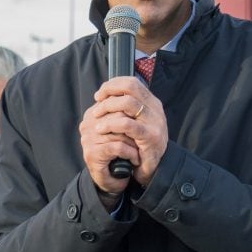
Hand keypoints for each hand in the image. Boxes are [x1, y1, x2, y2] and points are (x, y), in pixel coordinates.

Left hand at [79, 76, 166, 192]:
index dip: (113, 84)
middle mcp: (155, 109)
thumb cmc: (140, 145)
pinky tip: (101, 128)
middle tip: (97, 101)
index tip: (100, 93)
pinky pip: (128, 125)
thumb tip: (105, 95)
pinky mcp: (150, 137)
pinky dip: (111, 124)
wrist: (153, 169)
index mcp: (151, 103)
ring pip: (128, 103)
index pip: (132, 83)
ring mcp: (155, 122)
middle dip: (109, 91)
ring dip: (108, 107)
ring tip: (96, 116)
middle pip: (131, 88)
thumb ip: (126, 109)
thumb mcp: (136, 122)